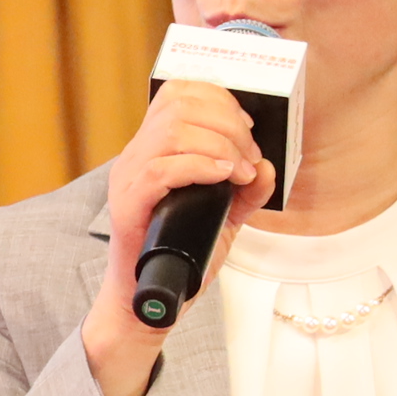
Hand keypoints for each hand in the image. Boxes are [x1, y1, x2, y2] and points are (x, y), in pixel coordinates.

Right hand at [81, 75, 278, 395]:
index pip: (177, 94)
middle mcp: (135, 158)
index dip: (218, 98)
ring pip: (171, 131)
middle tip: (249, 156)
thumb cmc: (181, 256)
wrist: (151, 301)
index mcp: (152, 150)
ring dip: (219, 144)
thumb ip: (245, 191)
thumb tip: (268, 167)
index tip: (245, 128)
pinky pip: (160, 169)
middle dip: (227, 123)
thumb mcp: (223, 216)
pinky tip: (223, 177)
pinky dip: (199, 166)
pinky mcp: (128, 207)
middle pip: (179, 106)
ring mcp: (128, 180)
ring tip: (240, 170)